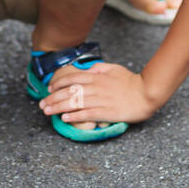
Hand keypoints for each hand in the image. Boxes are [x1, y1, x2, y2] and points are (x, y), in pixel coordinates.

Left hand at [40, 62, 156, 126]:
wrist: (146, 94)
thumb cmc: (131, 82)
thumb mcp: (113, 69)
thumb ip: (98, 68)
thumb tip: (86, 69)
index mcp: (96, 77)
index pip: (72, 78)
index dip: (58, 83)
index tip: (49, 88)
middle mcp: (95, 87)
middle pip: (69, 92)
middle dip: (53, 98)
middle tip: (42, 104)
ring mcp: (100, 100)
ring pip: (74, 103)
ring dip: (58, 107)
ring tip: (47, 112)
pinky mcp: (106, 112)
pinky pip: (87, 114)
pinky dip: (74, 116)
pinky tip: (65, 119)